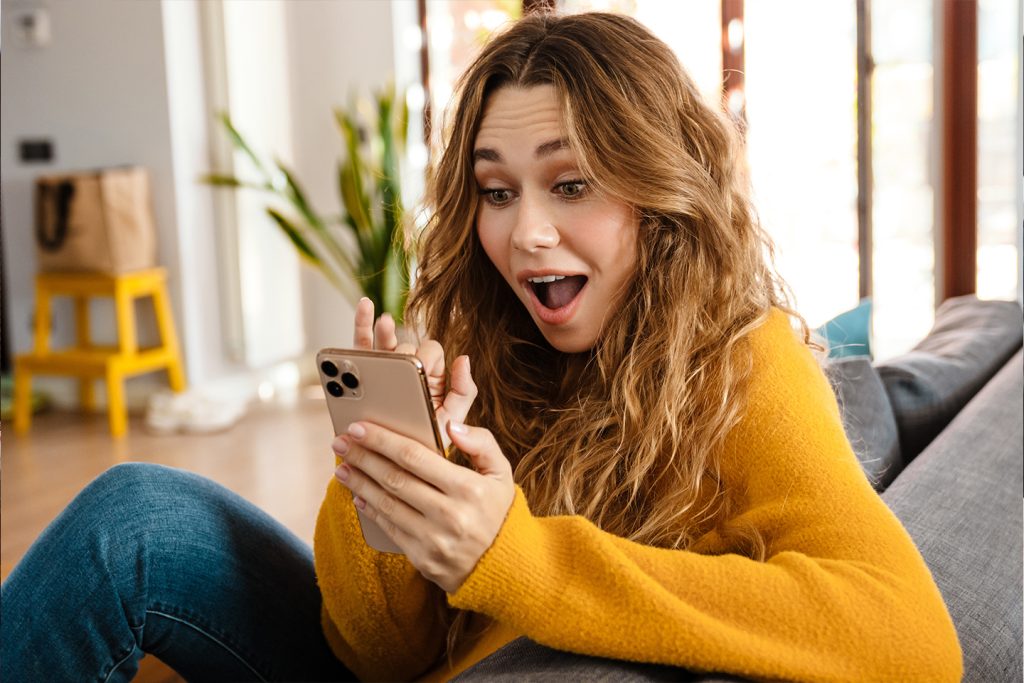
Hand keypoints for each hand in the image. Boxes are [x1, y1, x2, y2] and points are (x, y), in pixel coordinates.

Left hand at [333, 417, 514, 593]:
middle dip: (363, 457)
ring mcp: (434, 539)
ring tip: (342, 467)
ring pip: (386, 503)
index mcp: (468, 488)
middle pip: (394, 478)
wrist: (507, 568)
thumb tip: (451, 427)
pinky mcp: (422, 558)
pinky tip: (359, 495)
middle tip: (340, 443)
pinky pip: (390, 528)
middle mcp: (449, 514)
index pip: (415, 457)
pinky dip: (371, 510)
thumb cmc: (499, 513)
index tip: (359, 428)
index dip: (382, 440)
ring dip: (359, 482)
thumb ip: (482, 444)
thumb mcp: (502, 475)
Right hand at [353, 298, 474, 441]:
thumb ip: (464, 391)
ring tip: (384, 322)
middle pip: (407, 348)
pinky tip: (366, 305)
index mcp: (430, 379)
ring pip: (385, 342)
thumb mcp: (450, 420)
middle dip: (405, 354)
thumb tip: (465, 358)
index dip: (427, 356)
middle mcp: (407, 371)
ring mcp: (383, 370)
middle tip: (401, 367)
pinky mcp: (360, 374)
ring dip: (384, 329)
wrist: (394, 468)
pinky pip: (361, 345)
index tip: (421, 370)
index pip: (431, 353)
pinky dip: (362, 323)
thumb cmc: (424, 444)